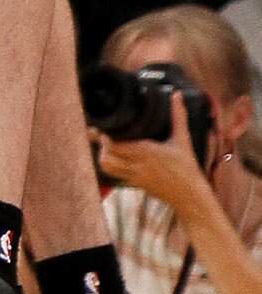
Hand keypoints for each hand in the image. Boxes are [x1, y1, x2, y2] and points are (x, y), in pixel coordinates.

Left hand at [94, 94, 212, 210]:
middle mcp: (138, 166)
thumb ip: (178, 116)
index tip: (105, 126)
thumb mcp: (183, 140)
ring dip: (104, 155)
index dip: (105, 136)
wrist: (190, 198)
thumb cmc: (187, 168)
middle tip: (104, 133)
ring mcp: (135, 177)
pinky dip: (113, 165)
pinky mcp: (136, 185)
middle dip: (101, 144)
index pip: (115, 145)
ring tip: (109, 145)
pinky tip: (117, 156)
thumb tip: (176, 95)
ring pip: (108, 167)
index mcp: (146, 152)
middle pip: (106, 156)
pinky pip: (116, 174)